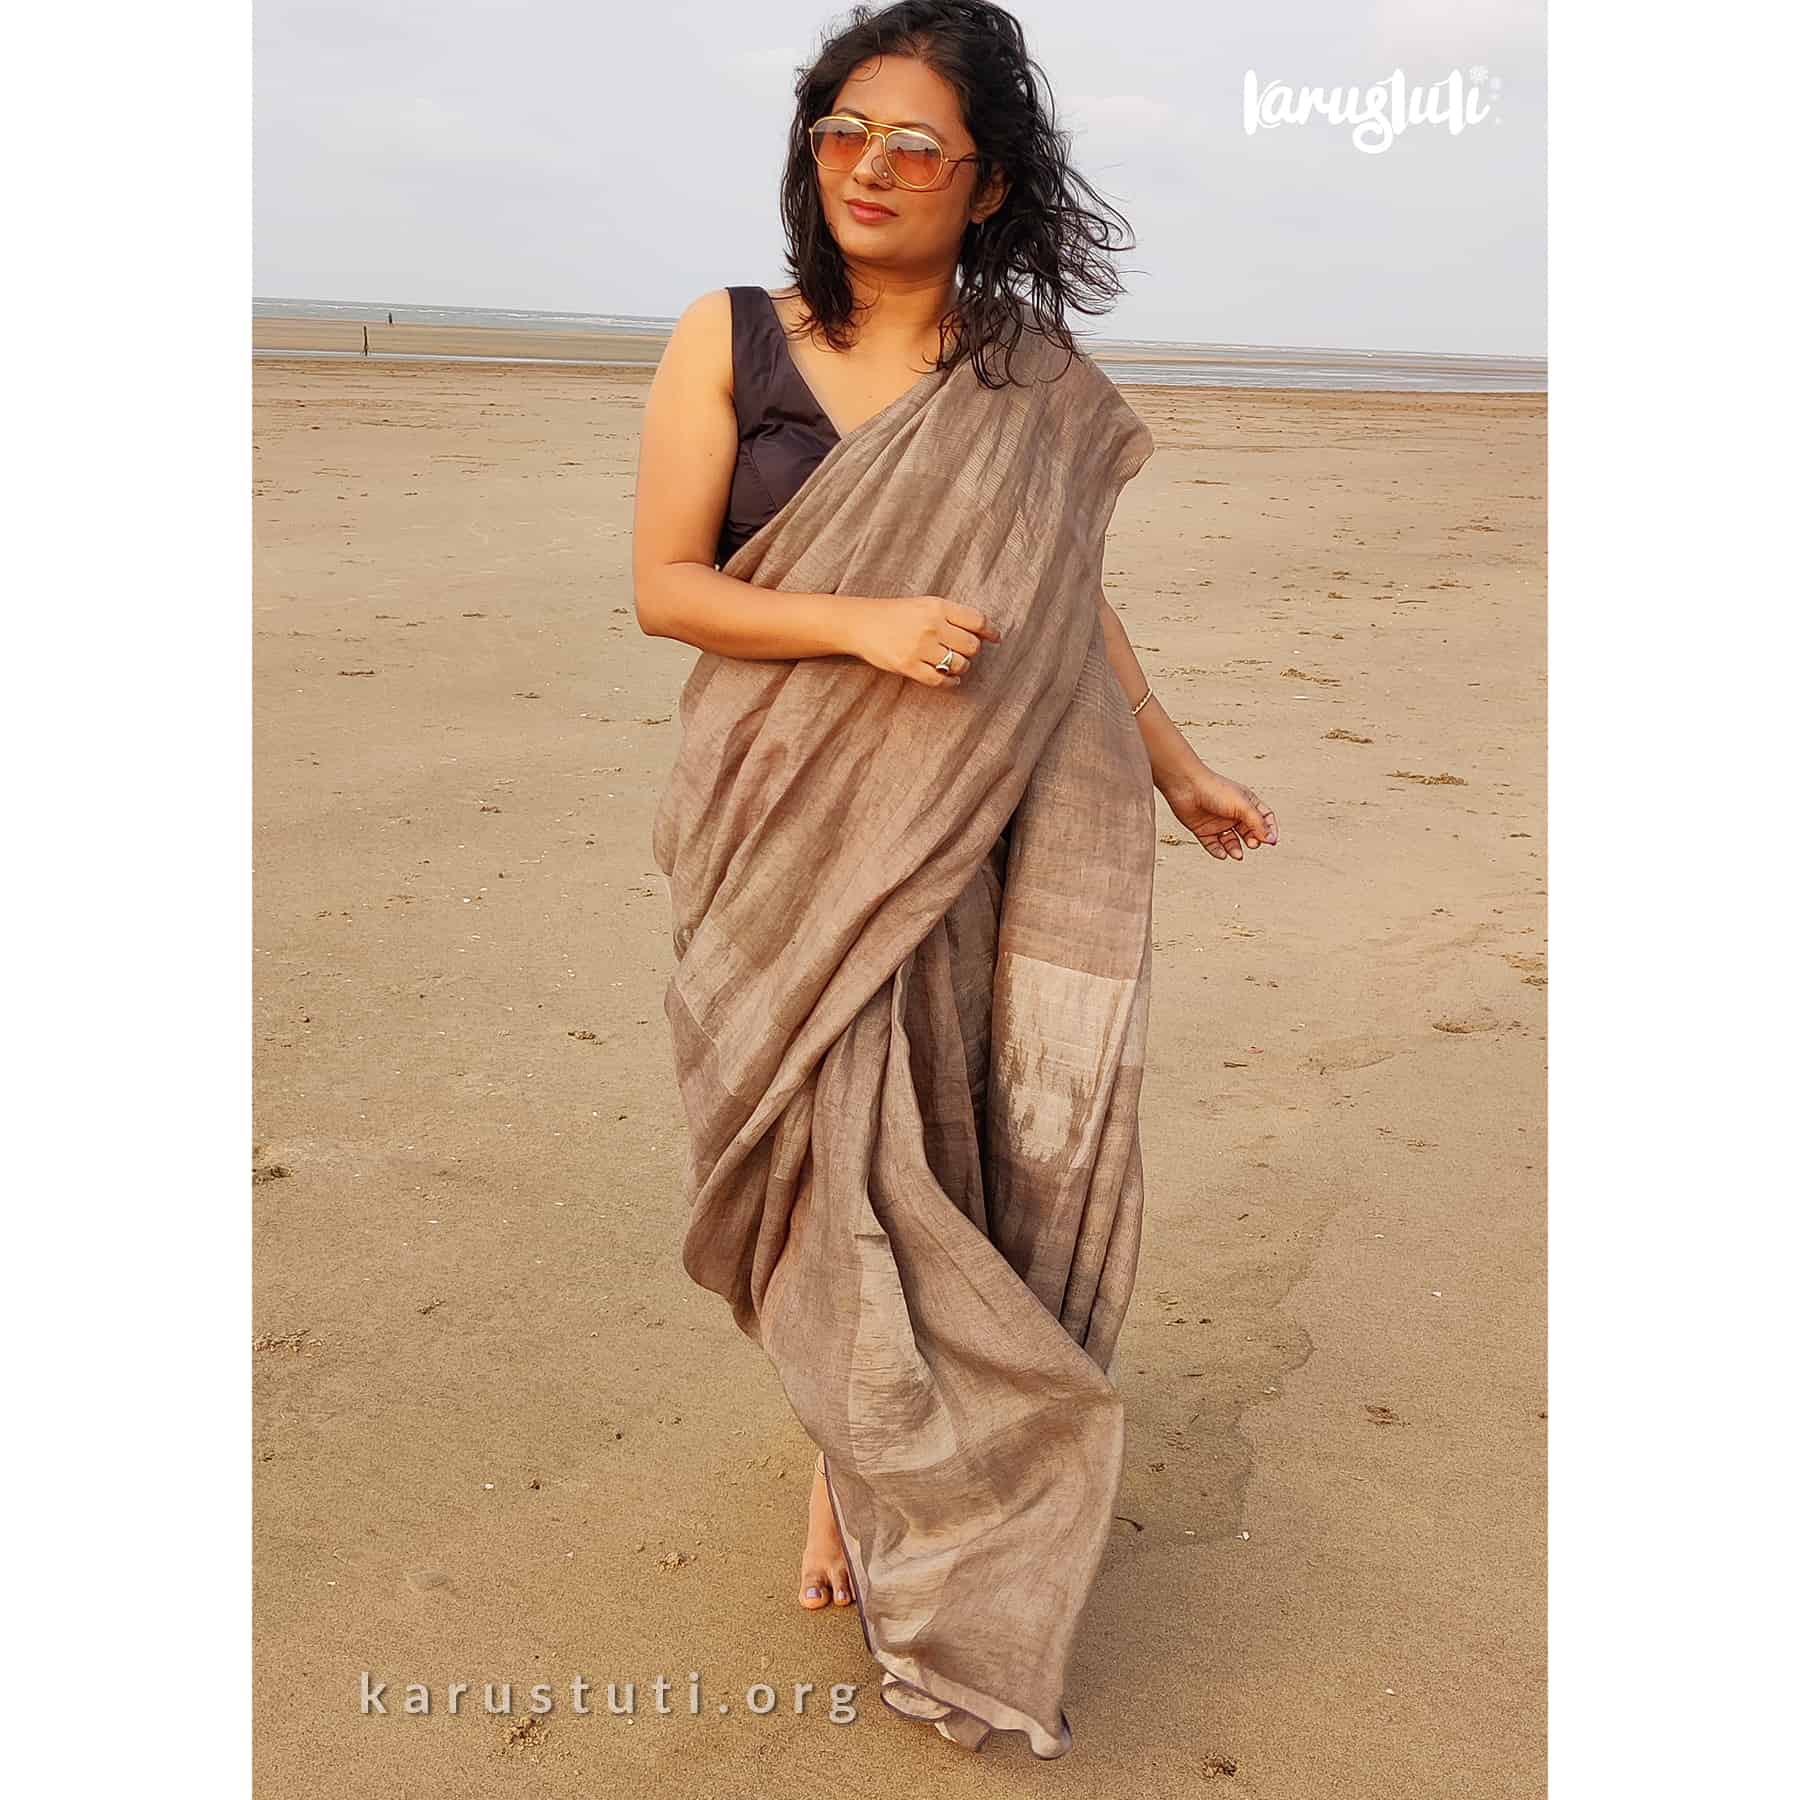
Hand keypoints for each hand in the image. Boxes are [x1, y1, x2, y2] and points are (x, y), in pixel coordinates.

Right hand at [844, 594, 1001, 688]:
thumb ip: (952, 615)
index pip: (977, 620)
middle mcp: (932, 626)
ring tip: (954, 664)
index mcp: (938, 607)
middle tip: (963, 651)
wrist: (861, 623)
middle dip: (972, 651)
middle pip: (971, 645)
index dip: (990, 631)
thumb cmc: (896, 614)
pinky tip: (951, 679)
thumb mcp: (924, 605)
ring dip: (962, 667)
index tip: (995, 638)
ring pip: (959, 664)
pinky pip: (941, 680)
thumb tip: (987, 632)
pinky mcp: (909, 666)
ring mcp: (920, 647)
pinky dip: (951, 682)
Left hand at [1160, 764, 1278, 861]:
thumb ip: (1258, 823)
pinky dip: (1218, 851)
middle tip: (1252, 844)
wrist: (1186, 786)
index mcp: (1246, 803)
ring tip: (1237, 854)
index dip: (1269, 830)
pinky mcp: (1203, 830)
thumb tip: (1271, 839)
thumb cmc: (1214, 789)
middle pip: (1249, 833)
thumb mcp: (1242, 806)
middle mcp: (1233, 813)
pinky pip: (1213, 845)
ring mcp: (1218, 822)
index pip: (1264, 818)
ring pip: (1231, 842)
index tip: (1271, 841)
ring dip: (1235, 849)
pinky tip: (1222, 854)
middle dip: (1252, 841)